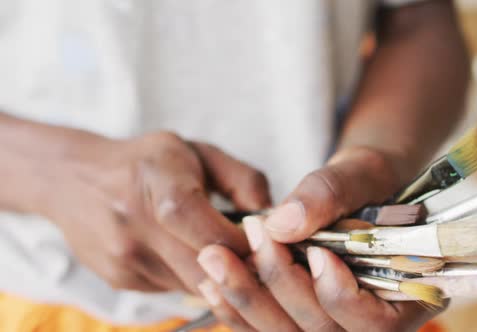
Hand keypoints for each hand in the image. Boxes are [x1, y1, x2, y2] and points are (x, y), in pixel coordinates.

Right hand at [41, 130, 269, 293]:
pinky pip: (172, 289)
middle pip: (205, 272)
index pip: (210, 234)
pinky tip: (186, 252)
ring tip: (224, 250)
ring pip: (193, 287)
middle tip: (260, 257)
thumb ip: (242, 179)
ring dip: (217, 276)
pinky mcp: (120, 280)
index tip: (268, 244)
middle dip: (241, 270)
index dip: (246, 246)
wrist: (72, 179)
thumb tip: (272, 218)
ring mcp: (125, 259)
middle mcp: (136, 227)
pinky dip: (190, 277)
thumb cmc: (144, 162)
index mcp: (158, 185)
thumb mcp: (197, 152)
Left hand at [196, 147, 446, 330]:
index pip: (377, 325)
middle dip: (277, 286)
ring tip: (213, 258)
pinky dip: (237, 309)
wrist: (354, 192)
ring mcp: (331, 327)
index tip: (315, 251)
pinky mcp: (298, 321)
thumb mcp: (361, 174)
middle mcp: (371, 322)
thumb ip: (331, 193)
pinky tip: (211, 281)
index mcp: (407, 298)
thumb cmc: (370, 182)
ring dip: (247, 300)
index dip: (341, 296)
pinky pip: (265, 331)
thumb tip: (282, 223)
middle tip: (248, 236)